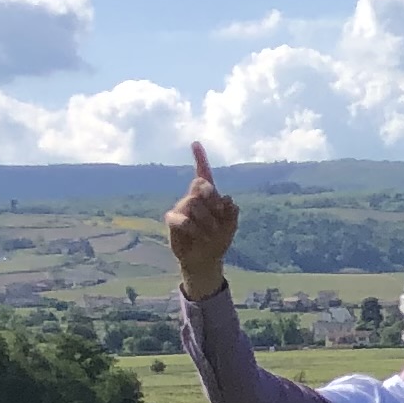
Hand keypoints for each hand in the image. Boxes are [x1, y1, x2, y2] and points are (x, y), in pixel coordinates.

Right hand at [165, 140, 238, 295]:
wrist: (205, 260)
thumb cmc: (218, 240)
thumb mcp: (231, 225)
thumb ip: (231, 211)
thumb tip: (227, 197)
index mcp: (209, 196)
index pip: (203, 174)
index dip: (200, 158)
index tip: (195, 142)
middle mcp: (193, 198)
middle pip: (200, 184)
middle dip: (212, 196)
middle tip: (219, 212)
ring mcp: (181, 208)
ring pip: (193, 203)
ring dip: (208, 221)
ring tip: (211, 234)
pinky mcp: (172, 220)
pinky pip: (183, 219)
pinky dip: (195, 229)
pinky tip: (199, 236)